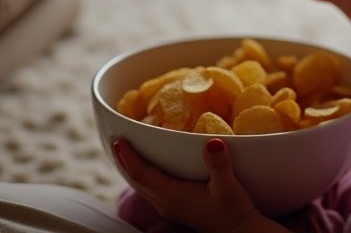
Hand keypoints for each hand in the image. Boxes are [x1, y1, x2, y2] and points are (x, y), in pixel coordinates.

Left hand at [113, 137, 276, 232]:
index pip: (142, 174)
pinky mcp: (177, 207)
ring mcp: (170, 207)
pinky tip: (148, 166)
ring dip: (132, 169)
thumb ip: (219, 164)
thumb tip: (213, 142)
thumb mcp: (228, 186)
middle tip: (116, 140)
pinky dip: (143, 175)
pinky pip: (151, 188)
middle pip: (136, 180)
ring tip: (126, 151)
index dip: (129, 157)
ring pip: (142, 186)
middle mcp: (166, 202)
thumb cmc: (234, 211)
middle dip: (125, 161)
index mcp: (172, 196)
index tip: (119, 140)